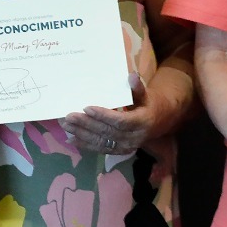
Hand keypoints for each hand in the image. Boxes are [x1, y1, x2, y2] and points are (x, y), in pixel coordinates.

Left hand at [63, 73, 186, 154]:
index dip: (103, 116)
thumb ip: (137, 87)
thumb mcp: (146, 94)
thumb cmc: (150, 104)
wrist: (160, 121)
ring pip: (101, 142)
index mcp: (142, 122)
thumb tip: (132, 76)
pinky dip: (86, 145)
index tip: (86, 108)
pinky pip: (101, 149)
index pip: (120, 121)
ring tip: (66, 126)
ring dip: (82, 134)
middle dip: (86, 125)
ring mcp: (126, 147)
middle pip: (107, 132)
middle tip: (69, 117)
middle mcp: (134, 138)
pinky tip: (72, 139)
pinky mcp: (120, 150)